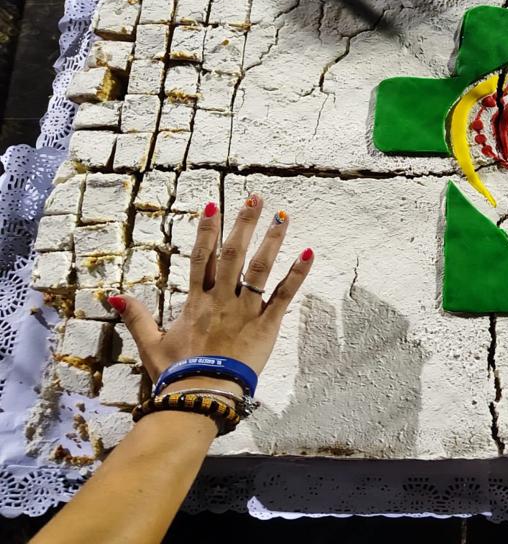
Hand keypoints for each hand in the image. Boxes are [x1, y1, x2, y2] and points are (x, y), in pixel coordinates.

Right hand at [109, 195, 313, 391]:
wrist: (202, 394)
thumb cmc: (177, 373)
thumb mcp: (151, 343)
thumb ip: (137, 317)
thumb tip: (114, 296)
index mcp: (196, 301)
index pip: (201, 257)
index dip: (208, 230)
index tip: (214, 206)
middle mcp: (221, 298)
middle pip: (233, 253)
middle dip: (244, 224)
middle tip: (256, 199)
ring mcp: (245, 309)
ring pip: (260, 268)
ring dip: (272, 240)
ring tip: (283, 216)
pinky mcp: (266, 324)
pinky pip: (284, 295)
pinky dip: (297, 274)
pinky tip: (308, 253)